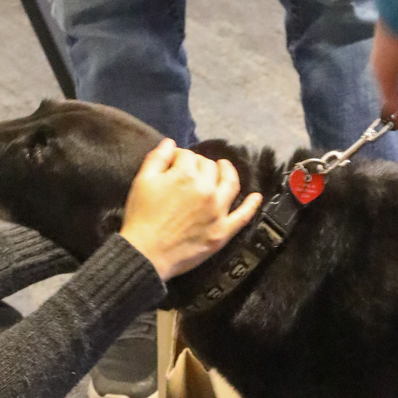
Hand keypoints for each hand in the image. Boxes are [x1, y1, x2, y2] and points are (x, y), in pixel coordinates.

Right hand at [119, 140, 263, 282]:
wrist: (146, 253)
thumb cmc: (141, 217)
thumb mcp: (142, 181)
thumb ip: (157, 158)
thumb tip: (171, 143)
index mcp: (186, 175)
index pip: (188, 156)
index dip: (179, 157)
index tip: (173, 164)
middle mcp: (206, 189)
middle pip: (209, 167)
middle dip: (200, 165)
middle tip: (190, 172)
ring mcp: (218, 211)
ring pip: (230, 183)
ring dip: (228, 172)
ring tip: (224, 168)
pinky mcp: (223, 231)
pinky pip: (243, 216)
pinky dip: (251, 205)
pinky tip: (256, 197)